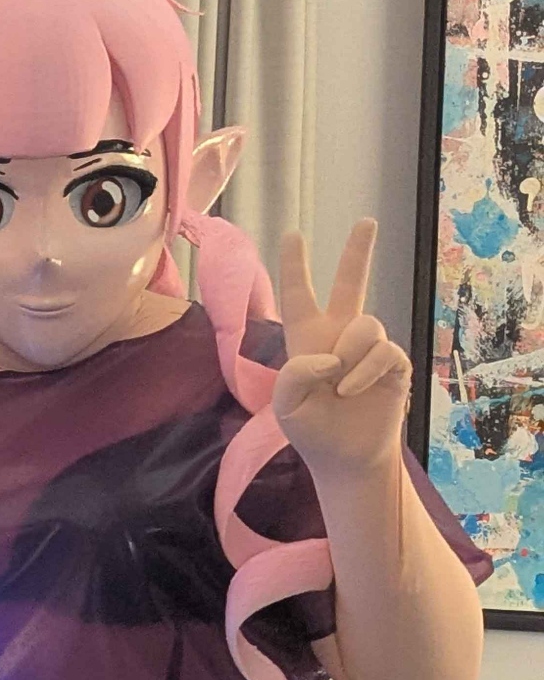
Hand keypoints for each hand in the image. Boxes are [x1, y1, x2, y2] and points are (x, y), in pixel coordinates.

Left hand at [273, 219, 411, 477]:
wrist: (345, 459)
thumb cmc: (311, 431)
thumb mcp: (286, 404)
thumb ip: (294, 374)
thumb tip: (329, 356)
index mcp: (305, 339)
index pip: (298, 294)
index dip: (294, 265)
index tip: (292, 234)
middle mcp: (338, 336)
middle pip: (350, 283)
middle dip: (358, 251)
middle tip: (367, 221)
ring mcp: (368, 349)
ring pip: (365, 324)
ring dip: (350, 354)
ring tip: (340, 386)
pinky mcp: (393, 364)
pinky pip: (382, 351)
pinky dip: (364, 371)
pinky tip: (353, 391)